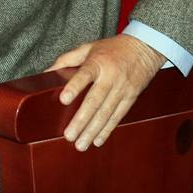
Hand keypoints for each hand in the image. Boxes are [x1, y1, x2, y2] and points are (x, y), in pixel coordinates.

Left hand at [46, 34, 163, 150]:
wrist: (145, 48)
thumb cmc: (112, 49)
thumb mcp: (89, 48)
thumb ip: (67, 59)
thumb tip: (47, 73)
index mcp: (98, 62)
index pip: (85, 74)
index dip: (74, 87)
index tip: (64, 99)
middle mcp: (110, 77)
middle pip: (94, 101)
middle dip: (81, 120)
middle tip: (69, 135)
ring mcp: (122, 89)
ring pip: (106, 113)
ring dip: (92, 130)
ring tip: (80, 144)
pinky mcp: (130, 97)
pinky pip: (118, 116)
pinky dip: (107, 130)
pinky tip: (97, 140)